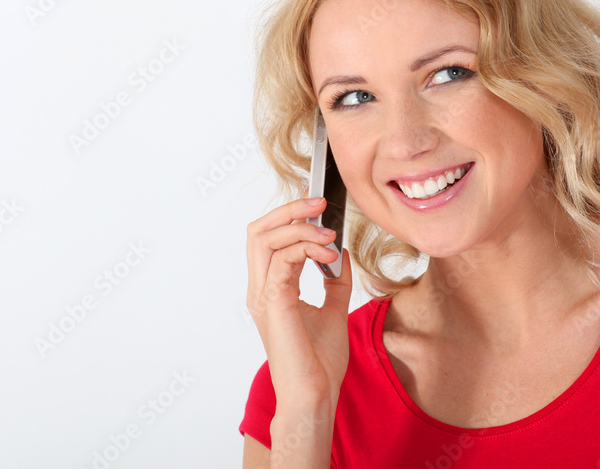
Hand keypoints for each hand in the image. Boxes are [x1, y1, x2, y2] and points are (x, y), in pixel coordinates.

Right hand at [246, 197, 352, 407]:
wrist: (315, 395)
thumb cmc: (319, 362)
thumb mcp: (334, 310)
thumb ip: (335, 281)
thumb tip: (341, 254)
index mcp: (270, 288)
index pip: (267, 238)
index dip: (289, 216)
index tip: (320, 207)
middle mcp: (260, 288)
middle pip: (258, 231)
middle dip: (289, 210)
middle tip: (320, 203)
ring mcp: (263, 296)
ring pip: (267, 239)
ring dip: (302, 229)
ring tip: (330, 237)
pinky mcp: (273, 303)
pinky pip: (282, 260)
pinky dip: (306, 248)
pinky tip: (328, 256)